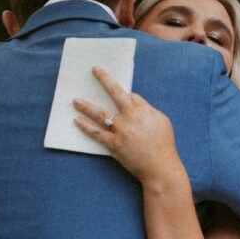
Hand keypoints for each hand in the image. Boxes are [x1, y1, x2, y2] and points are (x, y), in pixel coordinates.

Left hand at [73, 67, 182, 185]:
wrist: (160, 168)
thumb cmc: (164, 145)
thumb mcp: (162, 122)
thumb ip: (148, 110)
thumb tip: (135, 102)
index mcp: (142, 110)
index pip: (130, 95)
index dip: (126, 96)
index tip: (123, 96)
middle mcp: (129, 117)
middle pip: (115, 93)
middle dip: (104, 79)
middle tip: (95, 70)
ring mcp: (120, 130)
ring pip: (99, 114)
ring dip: (86, 106)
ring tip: (75, 101)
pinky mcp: (113, 144)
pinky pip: (96, 133)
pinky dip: (85, 126)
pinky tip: (77, 121)